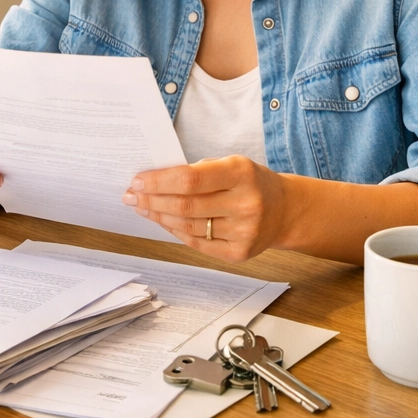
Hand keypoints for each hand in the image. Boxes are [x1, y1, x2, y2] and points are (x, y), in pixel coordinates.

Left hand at [122, 156, 288, 261]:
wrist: (286, 210)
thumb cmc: (251, 182)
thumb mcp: (232, 164)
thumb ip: (198, 171)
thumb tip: (155, 181)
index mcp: (241, 174)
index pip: (191, 179)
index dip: (160, 181)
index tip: (137, 180)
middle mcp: (245, 204)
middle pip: (185, 205)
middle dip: (152, 200)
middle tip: (131, 195)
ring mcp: (243, 232)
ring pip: (188, 227)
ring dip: (159, 216)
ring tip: (142, 207)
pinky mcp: (239, 254)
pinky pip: (197, 243)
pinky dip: (175, 231)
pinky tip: (163, 221)